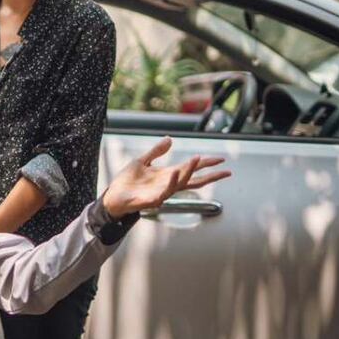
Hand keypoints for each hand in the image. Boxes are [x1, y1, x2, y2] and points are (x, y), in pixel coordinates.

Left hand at [102, 137, 230, 218]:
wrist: (113, 197)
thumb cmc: (127, 182)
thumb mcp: (142, 161)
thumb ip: (156, 151)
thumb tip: (170, 139)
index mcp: (168, 175)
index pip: (191, 169)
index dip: (206, 164)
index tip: (220, 159)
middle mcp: (168, 184)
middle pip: (194, 179)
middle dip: (210, 175)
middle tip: (226, 170)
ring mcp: (162, 192)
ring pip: (181, 183)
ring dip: (190, 170)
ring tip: (198, 158)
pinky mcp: (152, 199)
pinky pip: (165, 191)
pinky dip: (171, 182)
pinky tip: (175, 172)